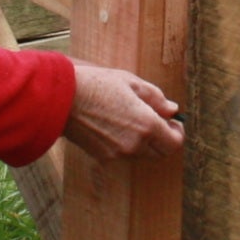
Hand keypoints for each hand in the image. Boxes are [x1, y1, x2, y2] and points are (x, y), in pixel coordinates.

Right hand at [64, 60, 184, 159]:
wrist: (62, 99)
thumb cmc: (97, 85)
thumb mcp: (131, 83)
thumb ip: (156, 98)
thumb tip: (172, 110)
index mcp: (146, 126)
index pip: (174, 143)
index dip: (177, 133)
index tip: (173, 123)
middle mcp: (135, 145)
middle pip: (161, 153)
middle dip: (163, 139)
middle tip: (158, 122)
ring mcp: (118, 154)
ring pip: (142, 155)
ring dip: (145, 142)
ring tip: (133, 120)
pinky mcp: (103, 157)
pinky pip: (124, 154)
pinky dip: (127, 145)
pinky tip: (116, 126)